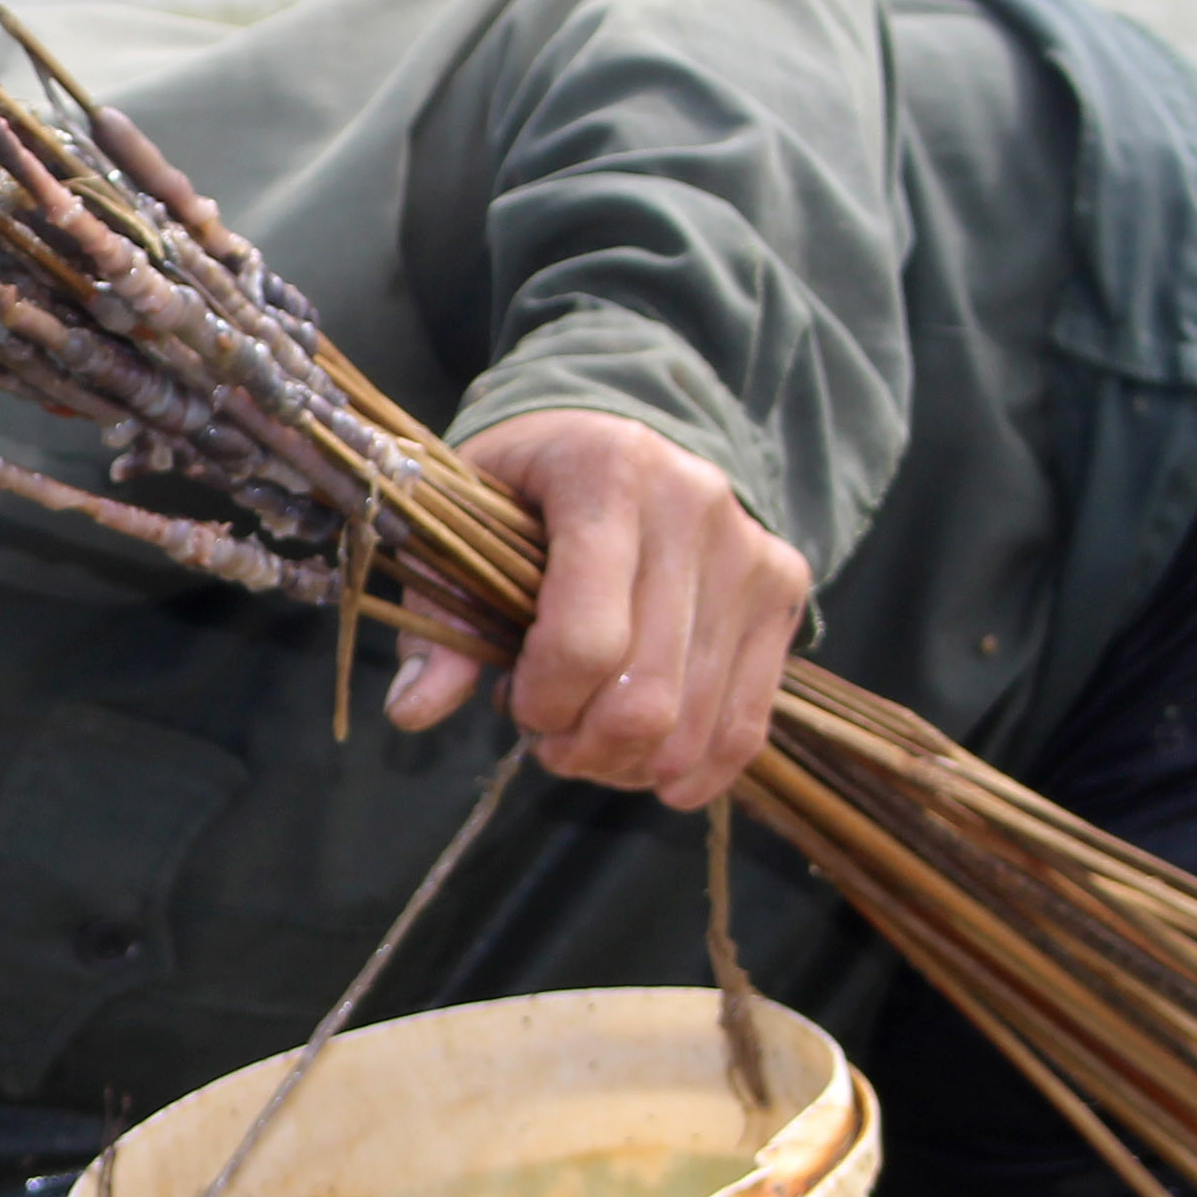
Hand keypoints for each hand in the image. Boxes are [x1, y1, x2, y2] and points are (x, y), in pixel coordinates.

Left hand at [380, 406, 809, 809]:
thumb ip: (439, 618)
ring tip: (589, 738)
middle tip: (548, 737)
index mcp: (605, 475)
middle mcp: (692, 505)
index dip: (542, 702)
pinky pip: (749, 722)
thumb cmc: (527, 488)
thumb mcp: (465, 528)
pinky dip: (694, 770)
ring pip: (696, 722)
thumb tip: (414, 710)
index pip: (587, 640)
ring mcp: (749, 549)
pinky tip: (648, 768)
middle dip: (582, 746)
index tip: (513, 701)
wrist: (625, 426)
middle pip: (646, 697)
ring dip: (628, 763)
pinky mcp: (782, 588)